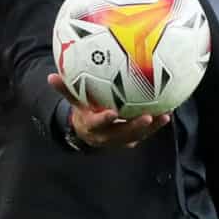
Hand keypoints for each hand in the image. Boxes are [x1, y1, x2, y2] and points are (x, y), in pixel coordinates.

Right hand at [49, 75, 169, 149]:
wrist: (90, 134)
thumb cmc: (84, 112)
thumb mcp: (74, 103)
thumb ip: (66, 90)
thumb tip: (50, 77)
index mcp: (93, 127)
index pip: (98, 124)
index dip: (104, 120)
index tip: (112, 113)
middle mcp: (107, 137)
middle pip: (122, 134)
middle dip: (135, 127)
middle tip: (147, 117)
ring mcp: (121, 140)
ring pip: (137, 136)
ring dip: (152, 128)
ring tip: (164, 116)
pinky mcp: (131, 140)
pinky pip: (145, 133)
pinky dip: (156, 125)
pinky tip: (168, 112)